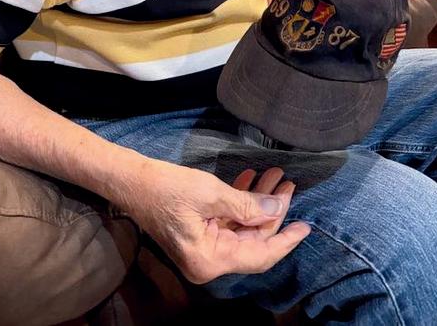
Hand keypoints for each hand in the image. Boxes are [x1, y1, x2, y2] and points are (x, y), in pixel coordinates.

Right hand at [121, 158, 310, 283]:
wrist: (131, 180)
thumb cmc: (167, 188)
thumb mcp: (212, 194)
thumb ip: (248, 205)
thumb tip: (278, 210)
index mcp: (210, 261)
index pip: (259, 256)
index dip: (285, 240)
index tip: (306, 225)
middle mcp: (208, 261)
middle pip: (252, 241)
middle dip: (271, 212)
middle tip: (287, 185)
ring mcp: (202, 247)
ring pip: (242, 228)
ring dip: (257, 202)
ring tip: (274, 175)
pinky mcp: (197, 232)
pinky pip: (227, 221)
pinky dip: (240, 202)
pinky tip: (251, 179)